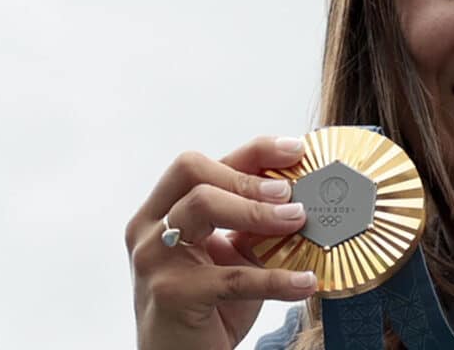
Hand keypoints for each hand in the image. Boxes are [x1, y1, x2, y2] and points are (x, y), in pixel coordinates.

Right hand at [125, 136, 316, 349]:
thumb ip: (251, 223)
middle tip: (290, 193)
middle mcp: (149, 228)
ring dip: (257, 210)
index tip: (294, 149)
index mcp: (161, 211)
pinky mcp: (171, 293)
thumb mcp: (231, 255)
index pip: (200, 163)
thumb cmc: (208, 306)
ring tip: (298, 221)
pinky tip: (304, 282)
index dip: (251, 150)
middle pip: (193, 172)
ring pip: (202, 205)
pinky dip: (275, 278)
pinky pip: (231, 276)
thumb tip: (301, 195)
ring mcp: (154, 258)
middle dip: (247, 177)